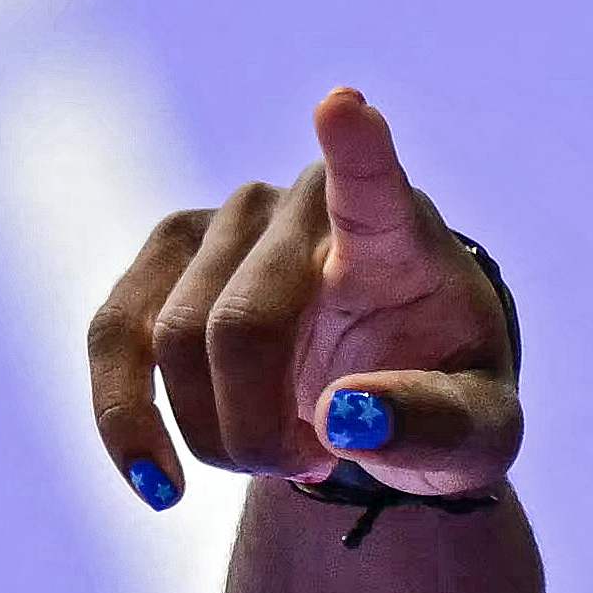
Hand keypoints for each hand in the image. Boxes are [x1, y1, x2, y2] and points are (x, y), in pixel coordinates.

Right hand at [88, 89, 520, 505]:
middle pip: (239, 326)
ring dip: (218, 438)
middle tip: (313, 463)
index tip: (344, 108)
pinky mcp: (166, 257)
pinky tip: (160, 483)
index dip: (356, 151)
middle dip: (258, 432)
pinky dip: (128, 422)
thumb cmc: (440, 398)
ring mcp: (225, 221)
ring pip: (172, 344)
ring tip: (285, 449)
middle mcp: (303, 204)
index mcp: (398, 232)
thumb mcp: (480, 435)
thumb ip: (436, 428)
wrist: (383, 387)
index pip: (374, 185)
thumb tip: (344, 417)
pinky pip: (113, 339)